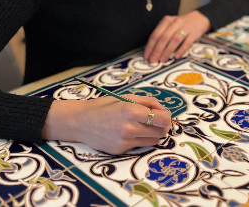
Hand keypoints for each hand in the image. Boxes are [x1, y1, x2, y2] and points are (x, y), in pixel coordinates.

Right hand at [42, 94, 170, 154]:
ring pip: (153, 141)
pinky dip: (139, 139)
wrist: (81, 122)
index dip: (167, 117)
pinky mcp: (120, 151)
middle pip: (160, 132)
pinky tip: (130, 132)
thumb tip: (163, 108)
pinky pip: (139, 146)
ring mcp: (125, 141)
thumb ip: (147, 101)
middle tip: (157, 120)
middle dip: (162, 126)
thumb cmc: (104, 106)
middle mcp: (129, 128)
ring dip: (153, 134)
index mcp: (131, 110)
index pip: (162, 119)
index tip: (164, 114)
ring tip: (144, 126)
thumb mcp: (126, 97)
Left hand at [144, 10, 210, 62]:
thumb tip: (152, 52)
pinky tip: (176, 57)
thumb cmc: (180, 26)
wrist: (198, 19)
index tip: (147, 56)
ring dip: (167, 51)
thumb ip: (162, 35)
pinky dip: (181, 50)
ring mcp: (186, 27)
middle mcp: (175, 22)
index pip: (156, 34)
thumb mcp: (170, 26)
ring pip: (175, 39)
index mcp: (166, 21)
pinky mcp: (194, 33)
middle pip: (164, 37)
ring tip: (162, 60)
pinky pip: (187, 42)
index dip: (150, 46)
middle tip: (153, 60)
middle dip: (157, 50)